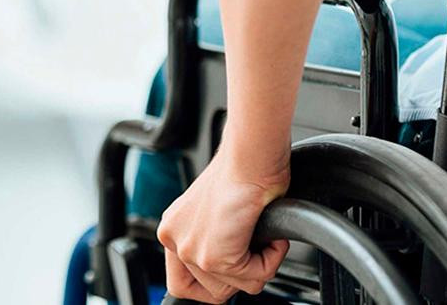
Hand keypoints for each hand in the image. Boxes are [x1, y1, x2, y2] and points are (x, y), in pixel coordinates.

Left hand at [157, 140, 289, 302]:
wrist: (252, 154)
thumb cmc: (245, 167)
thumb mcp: (220, 208)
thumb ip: (216, 237)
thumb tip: (236, 264)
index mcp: (174, 227)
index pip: (182, 282)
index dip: (214, 283)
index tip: (236, 274)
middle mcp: (174, 239)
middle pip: (210, 291)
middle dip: (242, 276)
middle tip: (257, 251)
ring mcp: (191, 250)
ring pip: (236, 287)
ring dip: (260, 266)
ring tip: (266, 237)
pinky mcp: (215, 257)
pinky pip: (254, 279)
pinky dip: (271, 260)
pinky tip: (271, 237)